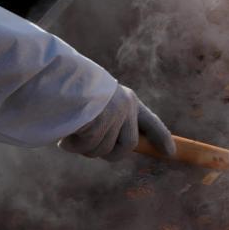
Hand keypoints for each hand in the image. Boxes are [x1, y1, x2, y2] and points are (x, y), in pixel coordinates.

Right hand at [59, 85, 175, 160]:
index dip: (161, 138)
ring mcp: (115, 113)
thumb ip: (111, 122)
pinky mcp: (101, 121)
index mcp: (128, 99)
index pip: (151, 122)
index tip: (171, 153)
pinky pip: (88, 146)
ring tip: (72, 134)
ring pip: (105, 149)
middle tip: (89, 147)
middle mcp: (126, 106)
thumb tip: (119, 150)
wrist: (57, 76)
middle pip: (128, 145)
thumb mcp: (99, 105)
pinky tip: (64, 135)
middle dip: (110, 154)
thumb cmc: (72, 92)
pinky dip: (73, 146)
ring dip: (86, 148)